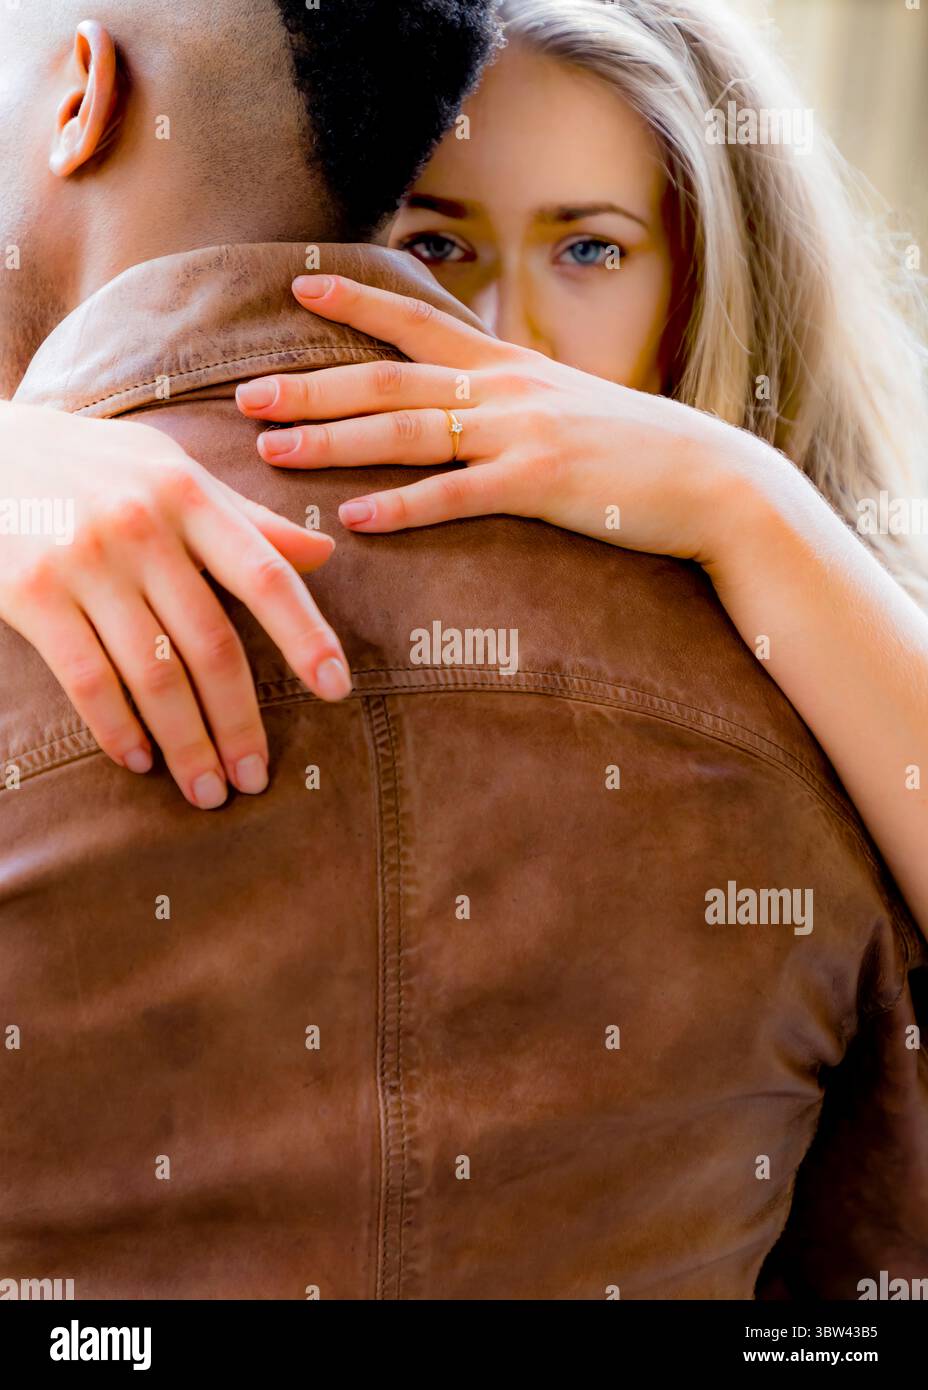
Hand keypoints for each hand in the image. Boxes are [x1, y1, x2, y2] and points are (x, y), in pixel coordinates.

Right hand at [0, 401, 350, 808]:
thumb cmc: (95, 465)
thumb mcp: (172, 471)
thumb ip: (247, 519)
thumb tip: (323, 554)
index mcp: (189, 495)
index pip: (265, 574)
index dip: (305, 635)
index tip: (337, 688)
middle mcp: (142, 527)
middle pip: (211, 645)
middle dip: (239, 722)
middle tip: (255, 777)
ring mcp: (84, 562)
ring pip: (153, 674)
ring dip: (187, 744)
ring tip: (208, 789)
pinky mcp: (31, 593)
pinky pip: (87, 680)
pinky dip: (118, 729)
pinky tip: (141, 761)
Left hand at [236, 274, 778, 564]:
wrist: (711, 479)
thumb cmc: (636, 449)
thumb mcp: (567, 402)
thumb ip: (510, 397)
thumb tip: (463, 401)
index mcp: (507, 366)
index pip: (417, 324)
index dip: (355, 303)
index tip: (296, 289)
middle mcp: (504, 390)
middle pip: (388, 380)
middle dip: (310, 388)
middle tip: (244, 397)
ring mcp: (520, 435)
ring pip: (408, 432)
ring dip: (334, 441)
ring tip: (273, 452)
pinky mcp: (540, 486)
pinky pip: (458, 497)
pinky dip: (404, 508)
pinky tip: (356, 519)